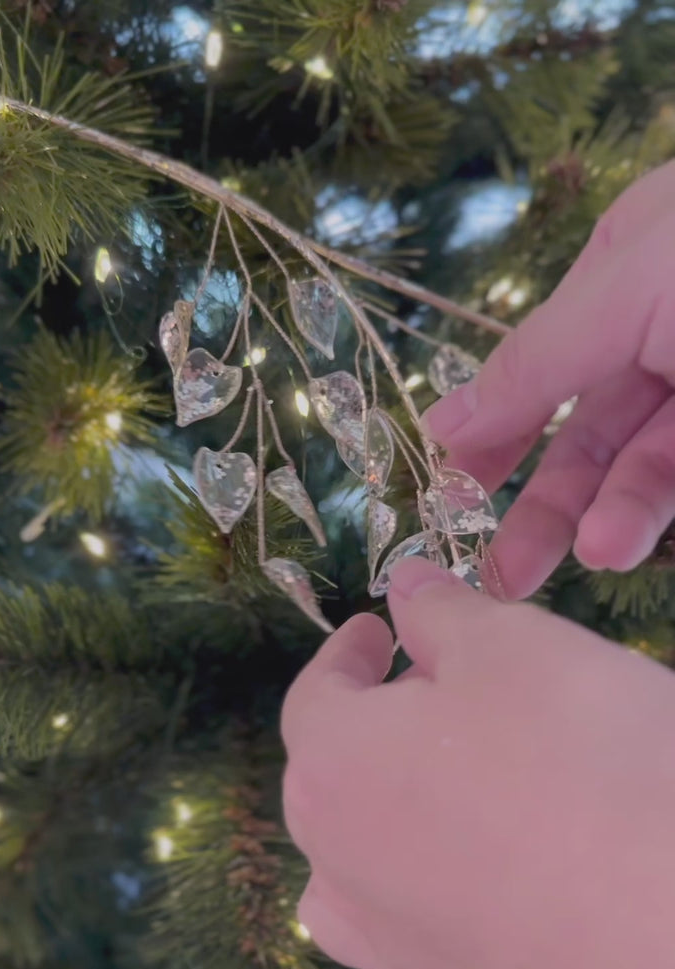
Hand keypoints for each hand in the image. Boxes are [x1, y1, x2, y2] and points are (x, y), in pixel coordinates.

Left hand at [282, 558, 674, 968]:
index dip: (347, 655)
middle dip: (371, 738)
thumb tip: (403, 590)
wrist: (669, 941)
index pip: (316, 695)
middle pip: (330, 788)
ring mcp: (390, 955)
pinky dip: (423, 934)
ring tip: (432, 814)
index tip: (376, 634)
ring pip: (351, 890)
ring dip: (380, 841)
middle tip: (429, 706)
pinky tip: (464, 921)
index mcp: (333, 767)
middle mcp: (338, 869)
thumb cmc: (583, 763)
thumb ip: (446, 615)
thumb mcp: (517, 647)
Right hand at [425, 160, 674, 598]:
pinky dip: (657, 512)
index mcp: (633, 269)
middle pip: (592, 429)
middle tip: (503, 576)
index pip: (545, 363)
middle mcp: (671, 326)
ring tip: (598, 555)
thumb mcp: (629, 291)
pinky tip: (628, 542)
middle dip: (547, 501)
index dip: (496, 429)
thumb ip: (534, 365)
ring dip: (616, 513)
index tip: (451, 491)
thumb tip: (440, 422)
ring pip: (650, 467)